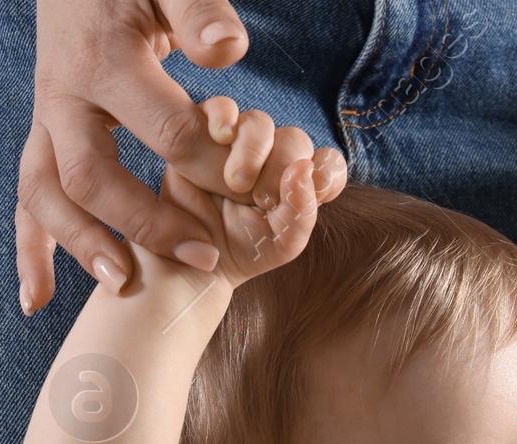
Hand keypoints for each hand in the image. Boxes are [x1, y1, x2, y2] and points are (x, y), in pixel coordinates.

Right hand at [17, 0, 253, 312]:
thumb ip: (200, 10)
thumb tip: (226, 54)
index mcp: (104, 60)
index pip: (164, 131)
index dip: (212, 168)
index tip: (252, 192)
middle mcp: (64, 96)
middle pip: (94, 176)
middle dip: (148, 222)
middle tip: (201, 255)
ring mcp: (46, 120)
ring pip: (46, 194)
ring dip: (79, 246)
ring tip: (122, 284)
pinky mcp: (40, 136)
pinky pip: (26, 200)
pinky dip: (29, 253)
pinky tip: (36, 301)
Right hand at [165, 97, 345, 287]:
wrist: (190, 262)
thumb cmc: (239, 254)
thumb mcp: (280, 246)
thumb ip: (302, 214)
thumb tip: (304, 169)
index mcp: (296, 186)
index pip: (326, 163)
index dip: (327, 170)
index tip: (317, 188)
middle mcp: (271, 161)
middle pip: (293, 139)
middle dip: (282, 168)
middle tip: (262, 200)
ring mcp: (238, 145)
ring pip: (259, 123)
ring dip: (253, 151)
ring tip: (236, 185)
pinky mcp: (205, 134)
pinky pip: (221, 108)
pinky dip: (224, 117)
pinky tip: (221, 137)